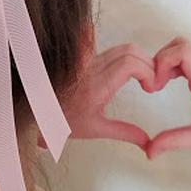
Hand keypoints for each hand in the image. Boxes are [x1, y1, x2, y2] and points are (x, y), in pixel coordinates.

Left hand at [39, 43, 155, 151]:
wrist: (40, 111)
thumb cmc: (64, 120)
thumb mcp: (96, 129)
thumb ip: (124, 132)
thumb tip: (147, 141)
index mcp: (97, 87)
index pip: (129, 64)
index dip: (147, 71)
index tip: (151, 87)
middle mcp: (93, 69)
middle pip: (130, 51)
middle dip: (148, 64)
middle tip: (151, 82)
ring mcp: (89, 61)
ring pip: (122, 48)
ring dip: (138, 59)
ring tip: (142, 78)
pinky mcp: (87, 59)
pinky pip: (112, 50)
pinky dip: (127, 56)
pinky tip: (129, 72)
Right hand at [144, 36, 190, 167]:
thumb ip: (172, 142)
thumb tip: (148, 151)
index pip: (182, 50)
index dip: (162, 61)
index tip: (156, 84)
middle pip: (181, 45)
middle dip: (161, 59)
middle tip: (154, 83)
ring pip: (187, 52)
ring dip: (168, 63)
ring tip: (160, 85)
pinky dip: (177, 68)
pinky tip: (172, 86)